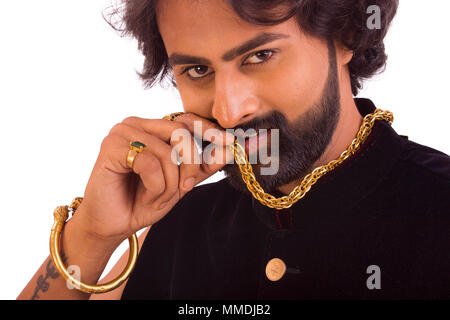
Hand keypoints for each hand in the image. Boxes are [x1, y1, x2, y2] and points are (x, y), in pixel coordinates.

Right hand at [72, 113, 233, 244]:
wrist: (112, 225)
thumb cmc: (142, 201)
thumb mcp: (181, 183)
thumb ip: (203, 165)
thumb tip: (230, 148)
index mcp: (152, 128)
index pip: (186, 120)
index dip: (209, 131)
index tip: (230, 142)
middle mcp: (137, 124)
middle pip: (181, 133)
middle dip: (190, 166)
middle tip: (184, 188)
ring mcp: (123, 132)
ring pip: (167, 151)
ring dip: (170, 183)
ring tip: (156, 196)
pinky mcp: (111, 146)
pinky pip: (150, 163)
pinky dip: (155, 186)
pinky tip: (143, 195)